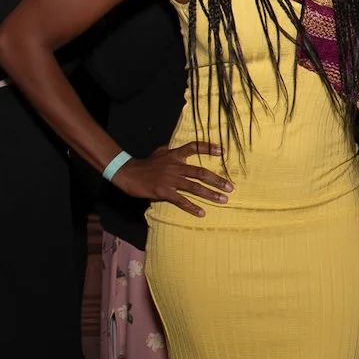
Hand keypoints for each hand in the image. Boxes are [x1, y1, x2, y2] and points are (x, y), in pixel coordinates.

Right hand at [113, 141, 231, 216]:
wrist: (127, 173)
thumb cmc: (145, 163)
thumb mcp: (158, 152)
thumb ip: (169, 149)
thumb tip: (174, 146)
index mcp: (174, 155)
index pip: (193, 147)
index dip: (207, 148)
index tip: (221, 151)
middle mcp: (175, 166)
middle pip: (200, 172)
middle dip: (217, 180)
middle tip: (230, 188)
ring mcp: (170, 179)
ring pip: (194, 187)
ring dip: (210, 194)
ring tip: (223, 200)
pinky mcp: (164, 191)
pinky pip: (181, 200)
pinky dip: (192, 207)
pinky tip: (202, 213)